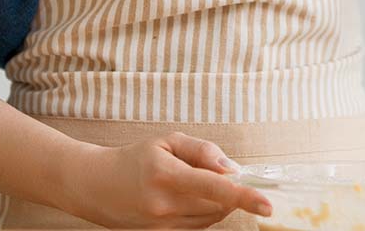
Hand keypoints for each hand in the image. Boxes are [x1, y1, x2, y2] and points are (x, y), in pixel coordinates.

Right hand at [60, 131, 272, 228]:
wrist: (97, 187)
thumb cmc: (135, 159)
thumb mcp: (166, 142)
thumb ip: (202, 151)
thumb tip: (232, 168)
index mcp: (165, 174)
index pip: (213, 186)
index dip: (243, 196)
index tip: (267, 204)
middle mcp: (164, 205)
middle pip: (217, 204)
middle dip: (227, 190)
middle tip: (211, 172)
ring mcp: (163, 227)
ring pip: (211, 219)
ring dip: (215, 202)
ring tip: (188, 184)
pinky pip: (198, 228)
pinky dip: (202, 213)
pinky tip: (183, 200)